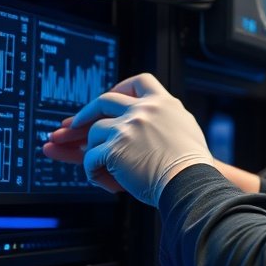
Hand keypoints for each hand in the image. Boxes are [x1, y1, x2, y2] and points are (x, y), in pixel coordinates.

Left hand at [42, 73, 211, 206]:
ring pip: (94, 131)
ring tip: (103, 167)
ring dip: (92, 150)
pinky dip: (93, 171)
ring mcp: (127, 128)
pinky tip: (102, 180)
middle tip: (73, 124)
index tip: (113, 96)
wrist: (191, 182)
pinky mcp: (114, 149)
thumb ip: (164, 119)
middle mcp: (143, 110)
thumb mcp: (185, 128)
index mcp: (162, 103)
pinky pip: (90, 158)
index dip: (121, 88)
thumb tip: (139, 124)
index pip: (139, 82)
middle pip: (105, 100)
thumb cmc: (192, 165)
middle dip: (86, 113)